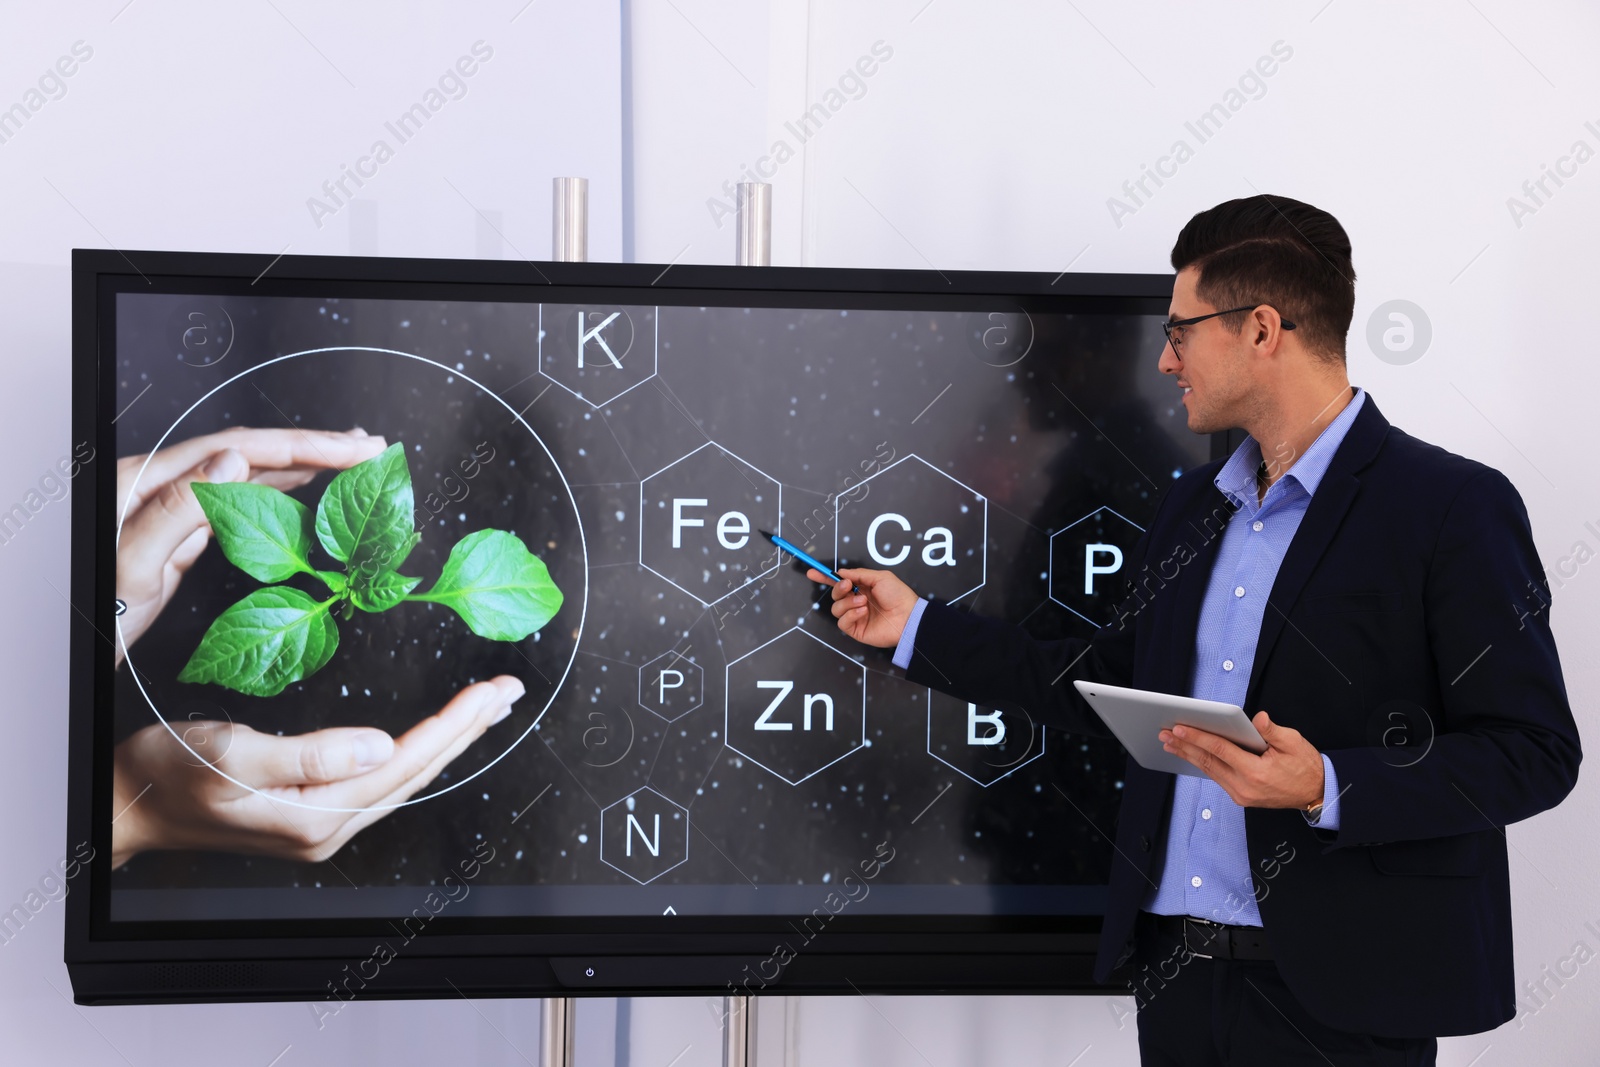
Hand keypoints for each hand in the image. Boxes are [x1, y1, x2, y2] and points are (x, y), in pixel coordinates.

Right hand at [110, 676, 524, 867]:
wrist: (131, 802)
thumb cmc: (169, 774)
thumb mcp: (233, 755)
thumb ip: (310, 754)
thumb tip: (381, 745)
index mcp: (317, 814)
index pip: (406, 762)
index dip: (454, 724)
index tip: (491, 691)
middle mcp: (329, 824)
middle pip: (417, 771)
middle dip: (468, 729)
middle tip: (508, 692)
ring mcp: (323, 820)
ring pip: (406, 775)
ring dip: (449, 738)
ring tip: (484, 706)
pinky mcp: (314, 809)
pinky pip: (383, 778)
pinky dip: (417, 749)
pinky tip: (431, 734)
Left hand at [115, 427, 387, 660]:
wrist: (82, 647)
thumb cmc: (98, 615)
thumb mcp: (136, 565)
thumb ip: (181, 509)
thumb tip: (236, 460)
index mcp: (148, 480)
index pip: (242, 448)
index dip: (304, 444)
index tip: (352, 449)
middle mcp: (163, 483)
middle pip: (250, 451)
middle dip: (312, 445)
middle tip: (367, 446)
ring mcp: (174, 505)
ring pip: (249, 471)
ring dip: (302, 462)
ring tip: (348, 457)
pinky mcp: (183, 529)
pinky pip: (242, 499)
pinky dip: (281, 487)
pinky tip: (303, 486)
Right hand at [808, 566, 918, 647]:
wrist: (908, 616)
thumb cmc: (898, 595)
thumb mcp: (880, 577)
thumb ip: (859, 574)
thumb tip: (842, 572)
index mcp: (861, 588)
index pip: (839, 583)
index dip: (824, 578)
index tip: (812, 573)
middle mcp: (856, 601)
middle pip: (835, 595)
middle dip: (838, 589)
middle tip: (849, 586)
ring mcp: (855, 616)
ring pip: (836, 608)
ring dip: (847, 603)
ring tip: (863, 602)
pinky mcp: (856, 630)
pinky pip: (842, 622)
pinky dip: (850, 615)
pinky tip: (863, 612)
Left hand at [1159, 711, 1324, 808]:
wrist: (1316, 793)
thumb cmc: (1305, 766)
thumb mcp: (1294, 743)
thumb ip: (1272, 731)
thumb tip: (1257, 718)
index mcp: (1256, 772)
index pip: (1220, 750)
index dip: (1198, 737)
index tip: (1179, 727)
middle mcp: (1244, 787)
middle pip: (1207, 762)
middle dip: (1184, 746)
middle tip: (1165, 733)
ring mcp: (1241, 795)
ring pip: (1208, 771)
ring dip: (1188, 755)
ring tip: (1170, 742)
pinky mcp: (1241, 797)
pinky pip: (1216, 777)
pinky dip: (1201, 764)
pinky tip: (1190, 755)